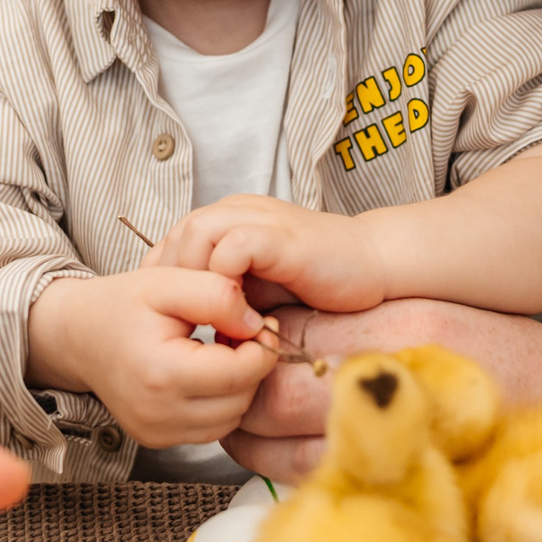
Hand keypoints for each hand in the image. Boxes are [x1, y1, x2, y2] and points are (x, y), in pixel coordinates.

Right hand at [28, 269, 277, 447]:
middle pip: (241, 400)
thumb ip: (217, 295)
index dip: (263, 347)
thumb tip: (257, 324)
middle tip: (239, 333)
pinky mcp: (157, 440)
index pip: (241, 373)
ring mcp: (156, 433)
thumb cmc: (120, 305)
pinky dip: (219, 403)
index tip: (261, 323)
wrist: (77, 336)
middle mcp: (157, 413)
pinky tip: (205, 373)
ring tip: (221, 351)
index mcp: (160, 373)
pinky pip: (211, 428)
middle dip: (252, 367)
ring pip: (231, 419)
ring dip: (238, 387)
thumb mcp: (168, 281)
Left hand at [153, 194, 392, 311]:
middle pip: (175, 237)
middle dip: (176, 283)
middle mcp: (237, 212)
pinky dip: (228, 283)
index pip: (170, 244)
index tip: (180, 321)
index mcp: (227, 220)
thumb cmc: (319, 279)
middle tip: (193, 323)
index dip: (166, 283)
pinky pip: (232, 249)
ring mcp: (258, 219)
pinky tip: (243, 314)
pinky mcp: (280, 236)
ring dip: (198, 280)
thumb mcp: (257, 288)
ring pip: (195, 233)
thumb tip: (191, 330)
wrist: (374, 263)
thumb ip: (224, 295)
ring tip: (215, 317)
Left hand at [221, 300, 541, 480]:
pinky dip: (291, 476)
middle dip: (241, 396)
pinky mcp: (405, 480)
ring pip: (285, 445)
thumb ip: (368, 325)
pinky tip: (288, 465)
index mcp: (401, 323)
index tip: (244, 349)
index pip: (294, 328)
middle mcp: (397, 376)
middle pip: (276, 389)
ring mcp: (400, 435)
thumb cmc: (513, 361)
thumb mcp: (441, 318)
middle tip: (229, 396)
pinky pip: (322, 482)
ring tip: (246, 431)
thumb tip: (286, 338)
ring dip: (253, 441)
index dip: (256, 342)